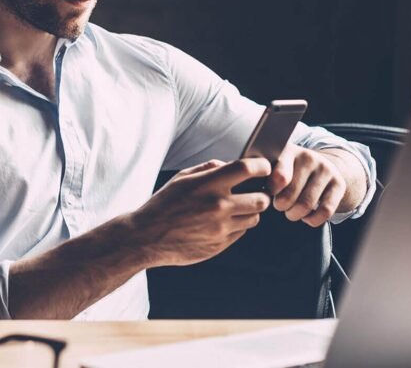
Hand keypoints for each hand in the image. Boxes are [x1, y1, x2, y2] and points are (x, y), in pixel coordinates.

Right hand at [132, 158, 271, 266]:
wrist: (147, 237)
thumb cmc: (163, 204)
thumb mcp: (182, 178)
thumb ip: (209, 168)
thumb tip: (230, 164)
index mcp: (209, 184)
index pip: (248, 169)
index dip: (262, 166)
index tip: (263, 168)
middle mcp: (219, 206)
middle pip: (261, 199)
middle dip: (261, 194)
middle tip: (254, 192)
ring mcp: (221, 228)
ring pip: (254, 218)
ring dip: (249, 212)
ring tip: (236, 208)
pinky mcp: (220, 245)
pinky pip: (241, 233)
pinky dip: (237, 226)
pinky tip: (222, 222)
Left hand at [268, 145, 366, 226]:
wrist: (320, 166)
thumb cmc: (288, 171)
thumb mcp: (274, 167)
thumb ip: (263, 177)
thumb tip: (256, 195)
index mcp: (288, 151)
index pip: (279, 177)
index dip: (271, 192)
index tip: (270, 194)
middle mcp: (308, 157)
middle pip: (290, 196)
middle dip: (281, 206)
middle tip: (280, 205)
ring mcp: (325, 169)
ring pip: (306, 204)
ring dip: (294, 214)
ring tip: (291, 211)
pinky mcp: (339, 183)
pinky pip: (326, 211)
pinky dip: (313, 220)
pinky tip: (307, 216)